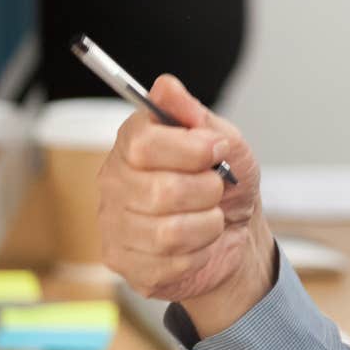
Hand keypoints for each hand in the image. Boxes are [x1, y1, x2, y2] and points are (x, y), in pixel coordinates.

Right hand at [98, 75, 272, 334]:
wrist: (236, 232)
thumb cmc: (226, 183)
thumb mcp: (226, 143)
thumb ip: (196, 116)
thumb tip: (167, 87)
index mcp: (132, 143)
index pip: (143, 143)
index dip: (190, 149)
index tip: (217, 150)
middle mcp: (113, 181)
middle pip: (160, 191)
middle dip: (206, 192)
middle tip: (216, 189)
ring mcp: (114, 224)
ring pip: (168, 232)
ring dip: (207, 225)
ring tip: (210, 218)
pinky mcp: (124, 262)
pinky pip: (170, 262)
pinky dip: (200, 253)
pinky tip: (198, 244)